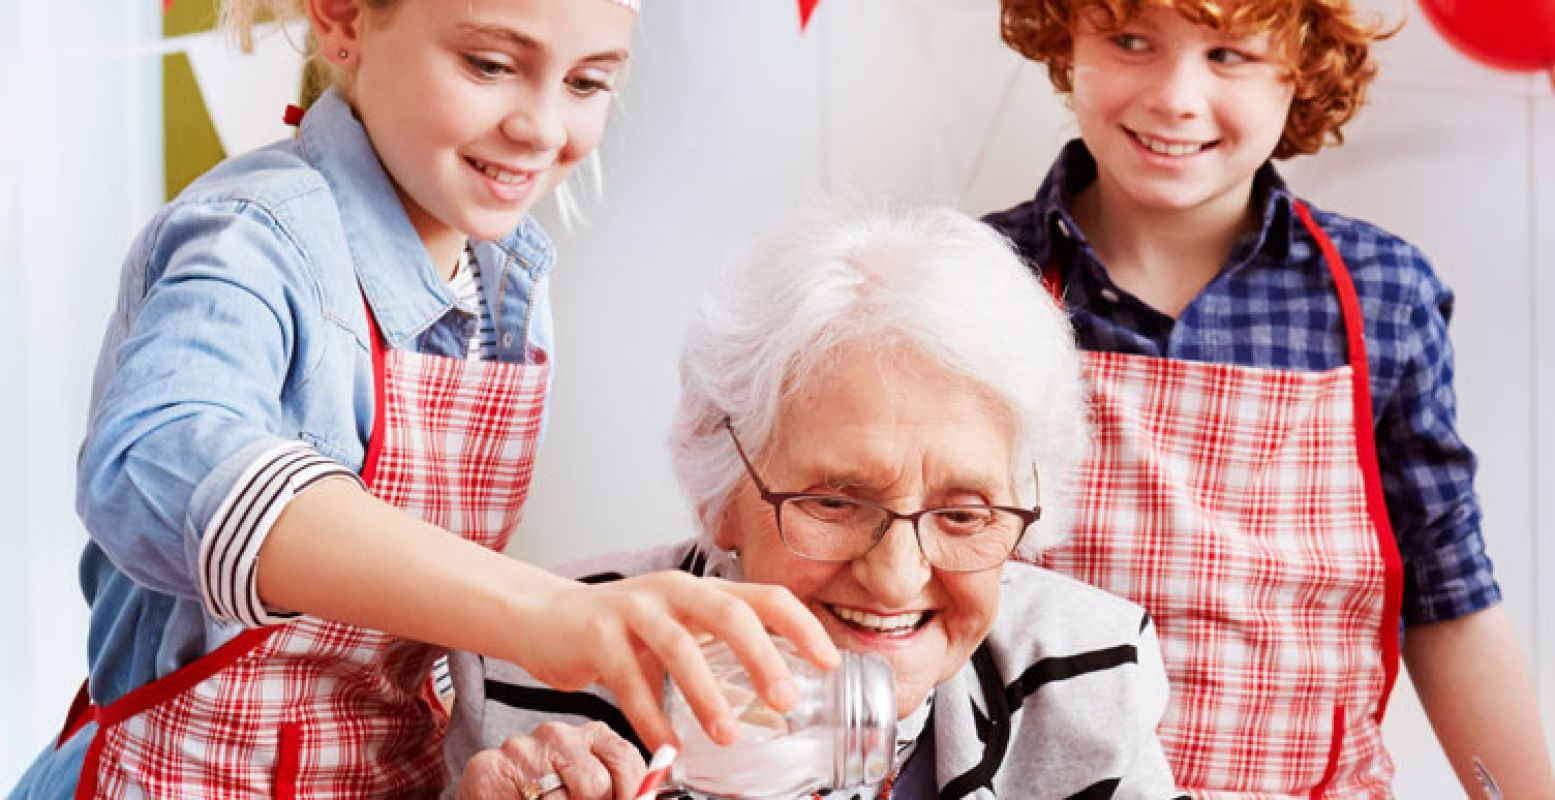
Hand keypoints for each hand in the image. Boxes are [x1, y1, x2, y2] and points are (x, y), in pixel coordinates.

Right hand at [457, 721, 645, 799]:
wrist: (496, 793)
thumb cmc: (550, 796)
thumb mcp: (591, 788)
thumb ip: (618, 792)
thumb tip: (645, 796)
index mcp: (592, 736)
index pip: (625, 759)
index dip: (633, 793)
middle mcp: (557, 734)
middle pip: (595, 785)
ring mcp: (521, 748)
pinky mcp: (488, 768)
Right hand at [518, 571, 839, 749]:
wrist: (545, 617)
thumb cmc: (623, 630)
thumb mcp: (678, 631)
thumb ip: (719, 656)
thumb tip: (773, 701)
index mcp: (703, 590)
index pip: (765, 597)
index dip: (801, 627)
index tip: (829, 662)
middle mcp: (674, 590)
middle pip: (729, 613)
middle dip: (762, 657)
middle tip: (784, 700)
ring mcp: (633, 609)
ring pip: (679, 647)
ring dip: (707, 696)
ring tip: (727, 736)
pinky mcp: (597, 634)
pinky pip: (630, 681)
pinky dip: (652, 719)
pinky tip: (668, 748)